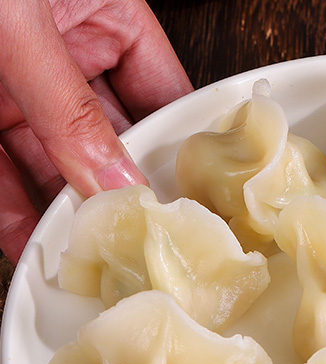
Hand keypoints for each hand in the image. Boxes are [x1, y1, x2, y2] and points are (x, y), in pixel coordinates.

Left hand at [0, 0, 192, 263]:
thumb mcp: (19, 20)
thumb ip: (69, 109)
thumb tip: (116, 181)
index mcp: (100, 9)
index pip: (160, 90)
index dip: (174, 146)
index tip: (186, 202)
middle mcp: (59, 48)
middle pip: (106, 136)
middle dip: (115, 190)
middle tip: (134, 240)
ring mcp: (12, 80)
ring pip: (51, 160)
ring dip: (63, 210)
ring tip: (83, 255)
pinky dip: (10, 208)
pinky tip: (27, 239)